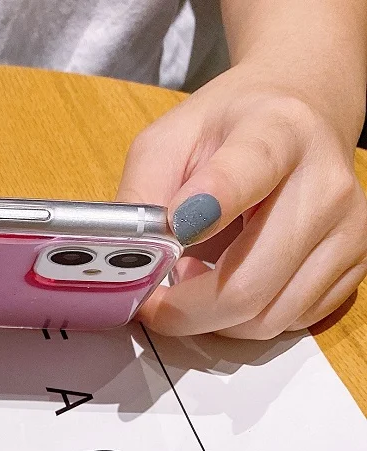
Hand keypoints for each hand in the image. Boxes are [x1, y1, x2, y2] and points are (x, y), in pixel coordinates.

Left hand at [117, 63, 366, 338]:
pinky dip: (244, 320)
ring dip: (212, 318)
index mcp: (277, 133)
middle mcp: (324, 183)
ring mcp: (346, 230)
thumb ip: (140, 194)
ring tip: (194, 280)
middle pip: (247, 284)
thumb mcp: (169, 141)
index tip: (174, 229)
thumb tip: (121, 257)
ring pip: (265, 318)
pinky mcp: (354, 265)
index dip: (206, 208)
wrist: (303, 114)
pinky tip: (229, 282)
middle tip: (151, 301)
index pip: (246, 174)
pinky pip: (286, 322)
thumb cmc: (229, 132)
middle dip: (182, 310)